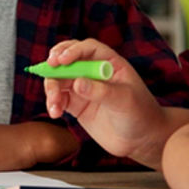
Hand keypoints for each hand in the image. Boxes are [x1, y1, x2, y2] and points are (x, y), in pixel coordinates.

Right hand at [42, 39, 167, 163]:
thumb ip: (101, 91)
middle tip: (46, 69)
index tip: (61, 60)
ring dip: (51, 89)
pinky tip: (55, 113)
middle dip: (54, 64)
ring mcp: (82, 87)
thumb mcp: (124, 101)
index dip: (73, 51)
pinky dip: (52, 103)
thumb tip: (77, 83)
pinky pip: (58, 98)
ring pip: (58, 79)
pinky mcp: (75, 104)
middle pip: (67, 59)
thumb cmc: (141, 114)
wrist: (142, 140)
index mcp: (109, 63)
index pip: (88, 48)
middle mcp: (93, 72)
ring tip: (55, 105)